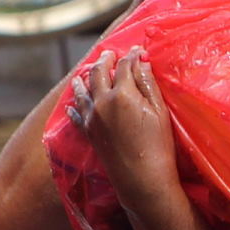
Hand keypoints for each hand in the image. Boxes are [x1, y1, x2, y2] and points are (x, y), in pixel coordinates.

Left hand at [80, 49, 184, 220]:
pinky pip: (76, 115)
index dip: (131, 56)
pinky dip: (73, 107)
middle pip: (98, 73)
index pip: (124, 66)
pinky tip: (70, 105)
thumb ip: (147, 83)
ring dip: (83, 78)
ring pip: (82, 91)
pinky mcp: (88, 133)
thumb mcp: (159, 111)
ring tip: (84, 72)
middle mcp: (102, 102)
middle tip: (107, 54)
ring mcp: (92, 117)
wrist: (141, 179)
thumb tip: (140, 61)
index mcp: (122, 93)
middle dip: (104, 61)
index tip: (136, 51)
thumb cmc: (158, 145)